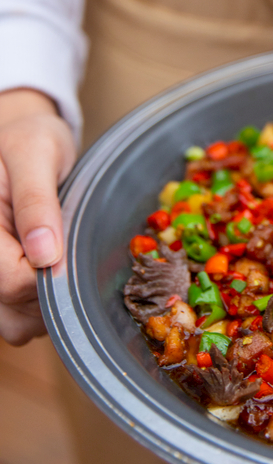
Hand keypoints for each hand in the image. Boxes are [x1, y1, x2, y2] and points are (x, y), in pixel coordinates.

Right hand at [0, 89, 75, 344]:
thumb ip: (37, 201)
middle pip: (12, 311)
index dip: (50, 273)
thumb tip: (46, 254)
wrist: (18, 139)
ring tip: (57, 257)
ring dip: (43, 304)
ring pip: (13, 325)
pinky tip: (49, 268)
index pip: (13, 281)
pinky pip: (14, 319)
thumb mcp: (35, 153)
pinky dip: (37, 306)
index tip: (70, 246)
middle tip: (66, 248)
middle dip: (49, 291)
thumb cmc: (27, 140)